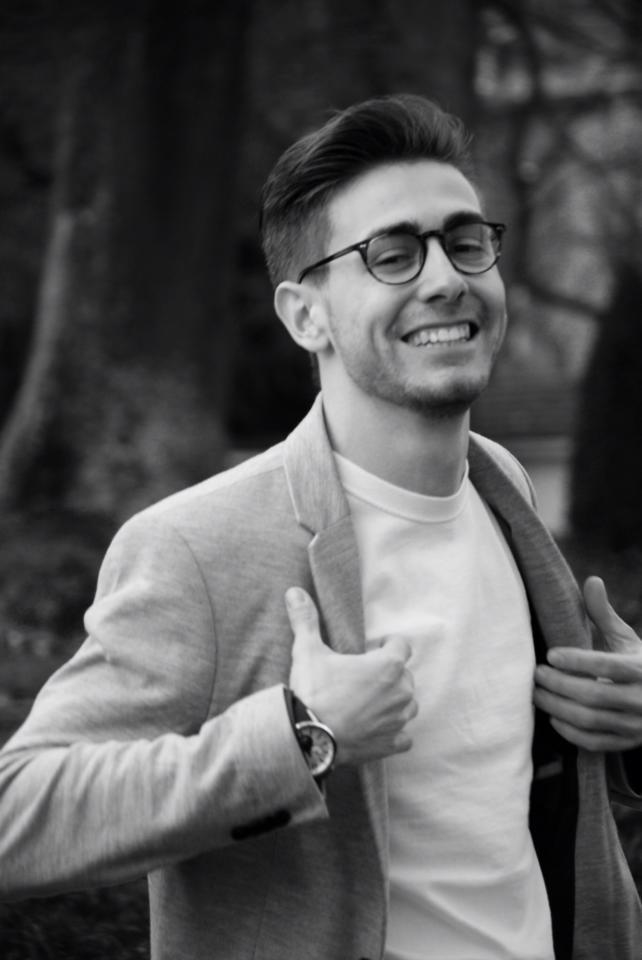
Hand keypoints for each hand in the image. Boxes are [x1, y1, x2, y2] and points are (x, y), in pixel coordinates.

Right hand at [285, 586, 416, 765]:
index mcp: (387, 666)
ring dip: (394, 702)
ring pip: (408, 705)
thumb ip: (306, 620)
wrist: (308, 739)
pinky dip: (394, 733)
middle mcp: (400, 692)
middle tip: (363, 678)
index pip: (402, 646)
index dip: (388, 645)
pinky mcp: (391, 744)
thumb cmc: (313, 692)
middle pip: (404, 675)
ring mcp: (398, 720)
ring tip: (369, 703)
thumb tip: (295, 591)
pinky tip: (377, 730)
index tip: (372, 650)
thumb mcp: (307, 651)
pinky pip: (404, 737)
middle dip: (388, 674)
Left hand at [533, 576, 641, 750]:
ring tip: (536, 694)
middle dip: (559, 685)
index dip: (578, 661)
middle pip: (595, 696)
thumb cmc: (639, 664)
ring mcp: (636, 725)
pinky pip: (595, 743)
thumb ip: (604, 614)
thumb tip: (592, 580)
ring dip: (558, 708)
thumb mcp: (627, 639)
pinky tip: (553, 717)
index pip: (609, 666)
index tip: (551, 654)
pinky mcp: (627, 742)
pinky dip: (571, 732)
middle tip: (535, 674)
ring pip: (592, 721)